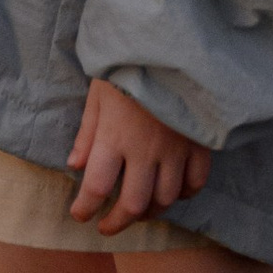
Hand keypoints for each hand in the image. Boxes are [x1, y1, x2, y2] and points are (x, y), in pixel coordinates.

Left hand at [66, 76, 211, 231]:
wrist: (170, 45)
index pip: (96, 187)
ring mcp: (176, 149)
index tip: (79, 215)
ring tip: (138, 212)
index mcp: (114, 137)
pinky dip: (184, 194)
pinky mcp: (199, 143)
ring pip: (165, 199)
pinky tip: (174, 193)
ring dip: (150, 212)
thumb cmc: (127, 66)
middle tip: (107, 226)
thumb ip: (87, 134)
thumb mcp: (97, 95)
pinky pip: (195, 182)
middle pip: (133, 203)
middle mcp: (145, 150)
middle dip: (118, 222)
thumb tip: (74, 166)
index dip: (85, 208)